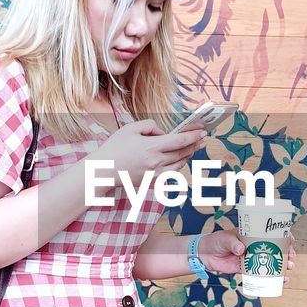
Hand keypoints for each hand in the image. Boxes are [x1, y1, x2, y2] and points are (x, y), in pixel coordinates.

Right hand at [87, 119, 206, 188]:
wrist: (103, 170)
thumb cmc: (114, 148)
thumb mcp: (130, 128)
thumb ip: (149, 125)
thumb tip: (162, 132)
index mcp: (152, 147)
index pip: (180, 140)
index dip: (193, 136)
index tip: (202, 131)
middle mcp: (156, 161)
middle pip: (183, 152)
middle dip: (195, 144)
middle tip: (203, 139)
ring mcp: (155, 173)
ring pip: (179, 164)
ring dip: (188, 155)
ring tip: (193, 147)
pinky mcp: (152, 181)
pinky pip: (171, 173)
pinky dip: (178, 165)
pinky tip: (180, 159)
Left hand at [198, 228, 296, 282]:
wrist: (206, 255)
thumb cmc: (216, 241)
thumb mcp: (225, 238)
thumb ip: (233, 243)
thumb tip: (241, 249)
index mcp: (253, 235)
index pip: (272, 234)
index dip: (284, 237)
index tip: (291, 241)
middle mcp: (256, 246)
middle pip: (277, 249)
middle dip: (287, 254)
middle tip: (291, 258)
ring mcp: (253, 258)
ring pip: (272, 262)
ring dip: (283, 266)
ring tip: (289, 269)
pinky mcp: (247, 269)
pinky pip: (262, 274)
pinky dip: (272, 278)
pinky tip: (281, 281)